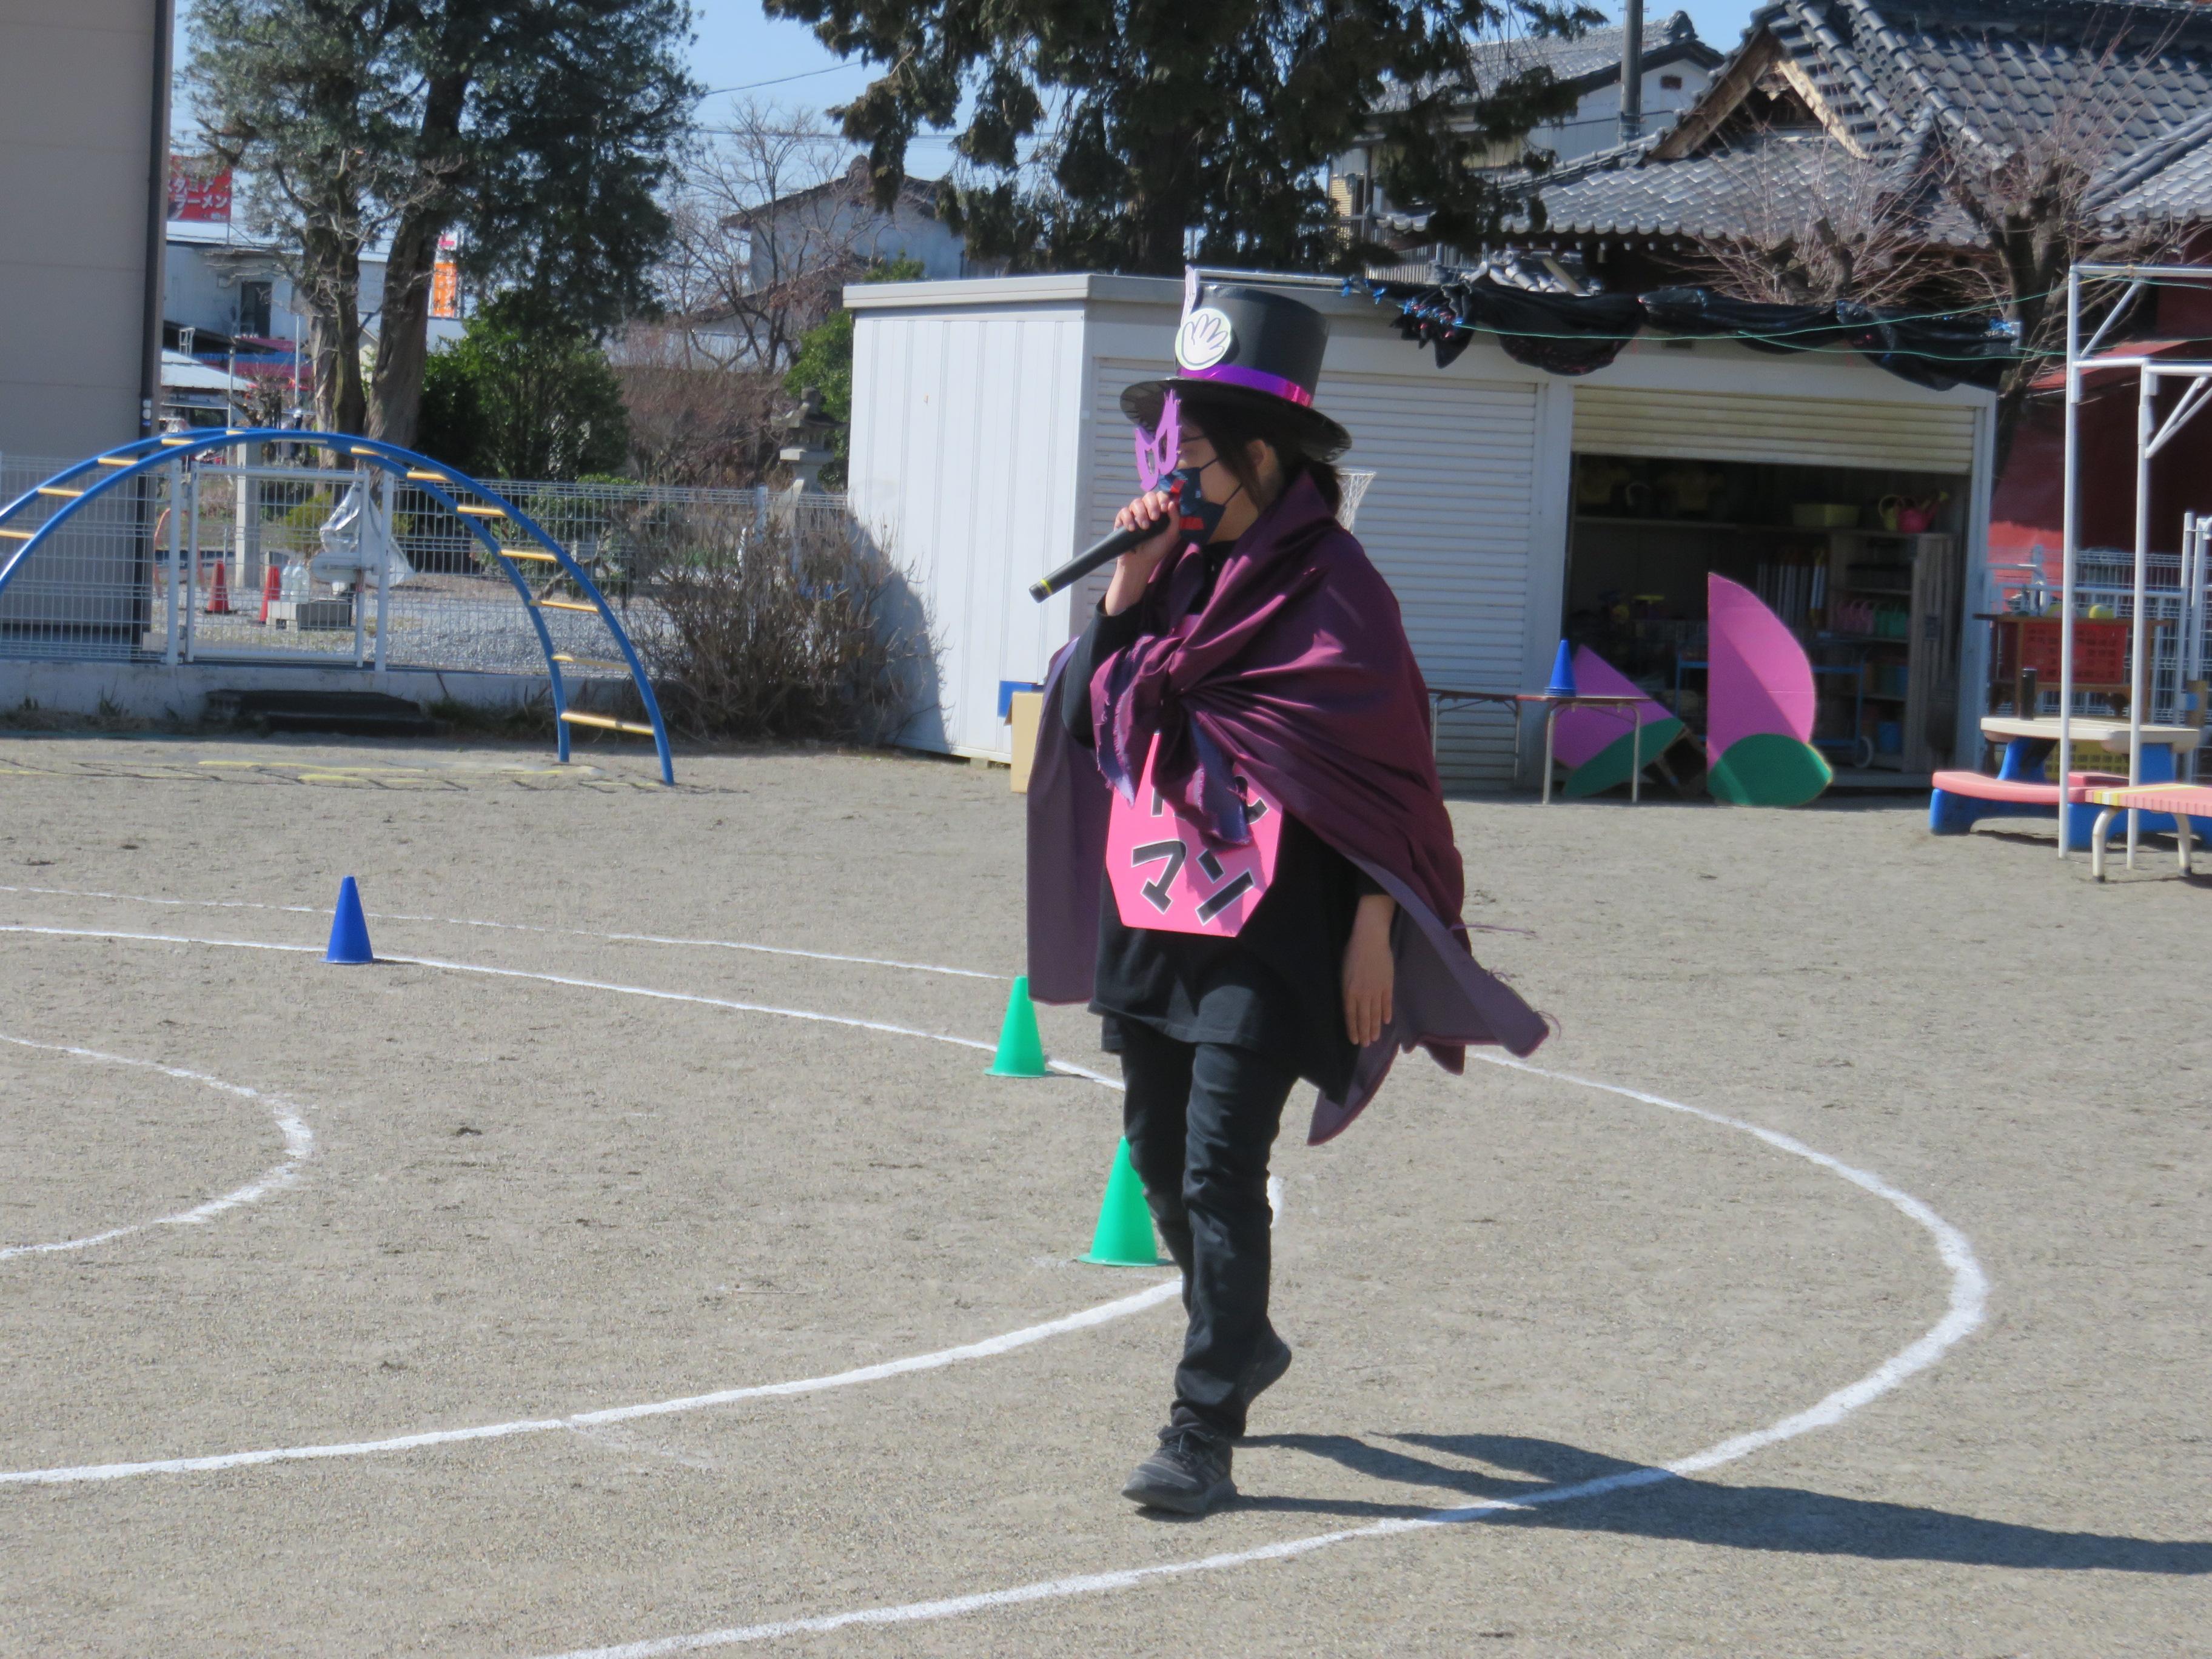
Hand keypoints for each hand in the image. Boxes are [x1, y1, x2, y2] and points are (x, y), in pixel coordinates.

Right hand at [1103, 489, 1180, 614]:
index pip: (1161, 495)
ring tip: (1144, 528)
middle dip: (1152, 505)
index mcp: (1160, 510)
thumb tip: (1173, 502)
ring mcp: (1134, 513)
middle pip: (1149, 495)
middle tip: (1155, 518)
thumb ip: (1176, 519)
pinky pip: (1124, 512)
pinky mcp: (1122, 520)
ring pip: (1136, 502)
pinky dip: (1128, 519)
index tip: (1164, 508)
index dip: (1163, 498)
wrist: (1141, 562)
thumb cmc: (1158, 548)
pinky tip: (1132, 529)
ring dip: (1141, 513)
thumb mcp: (1172, 535)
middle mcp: (1147, 509)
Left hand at [1341, 892, 1395, 1046]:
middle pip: (1364, 1018)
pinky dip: (1386, 1012)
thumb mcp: (1343, 973)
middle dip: (1364, 1032)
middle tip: (1366, 1044)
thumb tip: (1350, 1003)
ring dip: (1375, 1027)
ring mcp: (1376, 991)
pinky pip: (1387, 1003)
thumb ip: (1347, 990)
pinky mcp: (1387, 985)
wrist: (1370, 940)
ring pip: (1375, 1014)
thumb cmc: (1352, 952)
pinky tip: (1385, 1021)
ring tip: (1375, 1038)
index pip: (1351, 1015)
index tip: (1355, 1040)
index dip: (1353, 1029)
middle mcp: (1362, 994)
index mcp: (1349, 991)